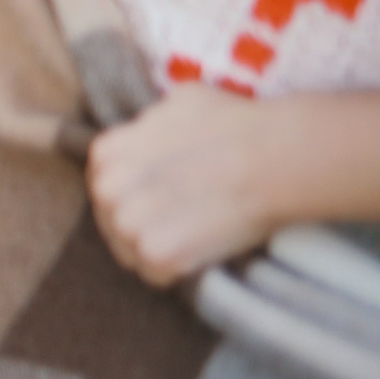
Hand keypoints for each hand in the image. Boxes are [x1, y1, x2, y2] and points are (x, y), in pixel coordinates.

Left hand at [87, 85, 283, 285]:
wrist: (274, 155)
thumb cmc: (233, 123)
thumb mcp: (176, 104)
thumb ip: (148, 126)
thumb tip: (147, 132)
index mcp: (105, 154)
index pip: (106, 185)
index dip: (134, 194)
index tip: (160, 197)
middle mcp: (106, 189)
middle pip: (113, 219)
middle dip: (142, 222)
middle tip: (181, 218)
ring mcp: (128, 225)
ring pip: (130, 250)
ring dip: (157, 247)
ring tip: (194, 232)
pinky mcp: (156, 255)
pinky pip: (154, 275)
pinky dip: (176, 270)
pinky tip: (200, 250)